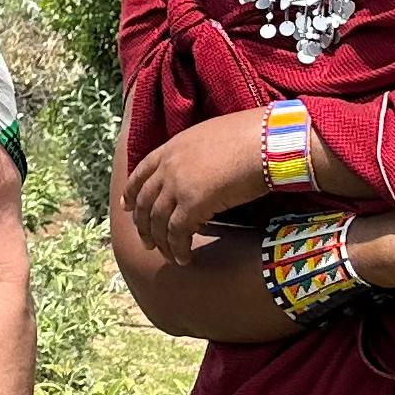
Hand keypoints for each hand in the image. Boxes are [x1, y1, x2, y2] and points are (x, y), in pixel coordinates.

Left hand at [119, 110, 277, 265]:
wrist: (267, 139)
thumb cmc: (253, 135)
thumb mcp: (214, 136)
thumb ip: (198, 153)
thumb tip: (203, 169)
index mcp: (172, 147)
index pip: (141, 172)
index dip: (131, 192)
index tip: (126, 208)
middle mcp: (169, 165)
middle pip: (145, 201)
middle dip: (143, 225)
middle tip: (147, 242)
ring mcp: (178, 184)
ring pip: (158, 221)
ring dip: (161, 242)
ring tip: (168, 256)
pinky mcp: (193, 203)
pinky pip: (177, 233)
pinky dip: (178, 248)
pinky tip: (184, 258)